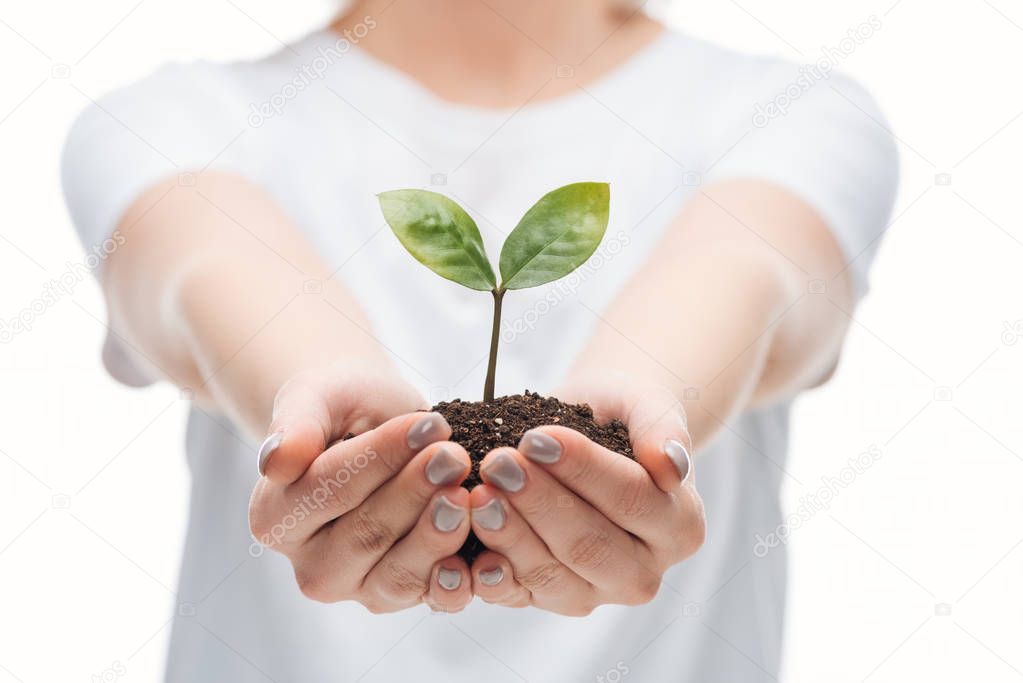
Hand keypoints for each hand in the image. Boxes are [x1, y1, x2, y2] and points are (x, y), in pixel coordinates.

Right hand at [248, 363, 475, 612]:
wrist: (372, 420)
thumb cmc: (341, 405)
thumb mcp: (314, 397)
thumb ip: (295, 426)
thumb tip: (275, 461)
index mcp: (276, 518)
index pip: (331, 490)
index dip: (381, 458)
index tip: (427, 425)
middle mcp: (311, 564)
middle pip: (366, 535)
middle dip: (416, 493)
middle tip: (455, 456)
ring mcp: (358, 587)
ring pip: (399, 575)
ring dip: (438, 534)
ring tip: (467, 493)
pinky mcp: (403, 595)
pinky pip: (434, 598)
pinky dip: (460, 580)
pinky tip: (485, 554)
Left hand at [465, 374, 704, 614]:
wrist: (589, 429)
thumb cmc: (620, 413)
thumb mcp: (646, 402)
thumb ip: (662, 429)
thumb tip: (671, 466)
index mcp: (680, 527)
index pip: (631, 499)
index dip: (583, 470)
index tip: (535, 437)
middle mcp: (643, 572)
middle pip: (589, 545)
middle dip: (539, 504)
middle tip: (497, 463)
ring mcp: (594, 593)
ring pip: (550, 574)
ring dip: (509, 535)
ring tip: (477, 494)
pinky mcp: (548, 598)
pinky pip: (517, 595)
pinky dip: (490, 576)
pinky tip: (465, 553)